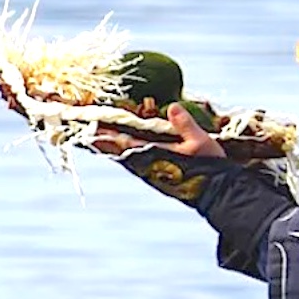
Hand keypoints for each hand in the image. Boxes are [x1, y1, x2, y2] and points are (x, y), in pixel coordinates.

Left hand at [92, 102, 226, 159]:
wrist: (215, 191)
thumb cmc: (207, 166)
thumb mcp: (199, 142)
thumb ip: (184, 124)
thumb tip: (171, 107)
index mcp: (153, 155)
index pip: (123, 141)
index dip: (106, 132)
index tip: (89, 124)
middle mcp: (146, 163)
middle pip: (116, 149)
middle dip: (100, 138)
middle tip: (83, 127)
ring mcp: (148, 169)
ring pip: (121, 154)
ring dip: (108, 144)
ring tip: (93, 134)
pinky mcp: (153, 172)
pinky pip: (131, 158)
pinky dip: (120, 149)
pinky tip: (117, 145)